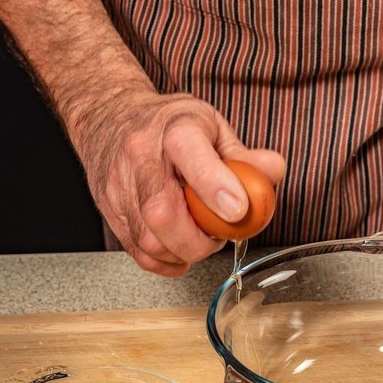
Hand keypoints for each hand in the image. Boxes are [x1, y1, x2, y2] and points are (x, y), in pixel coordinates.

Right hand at [71, 90, 285, 276]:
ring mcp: (120, 186)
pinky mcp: (110, 211)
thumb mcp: (211, 127)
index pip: (189, 153)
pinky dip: (165, 262)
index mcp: (174, 129)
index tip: (238, 210)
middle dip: (198, 240)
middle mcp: (140, 156)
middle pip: (161, 211)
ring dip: (183, 252)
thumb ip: (243, 155)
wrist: (110, 120)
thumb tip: (271, 171)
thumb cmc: (167, 125)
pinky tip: (180, 250)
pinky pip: (138, 252)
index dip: (214, 186)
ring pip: (148, 239)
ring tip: (200, 238)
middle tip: (218, 236)